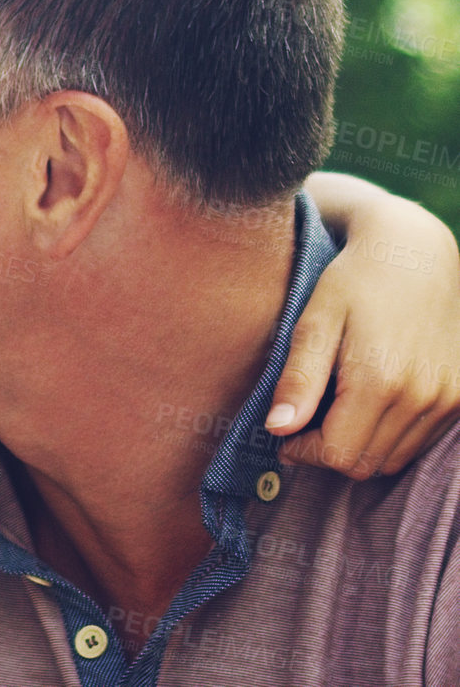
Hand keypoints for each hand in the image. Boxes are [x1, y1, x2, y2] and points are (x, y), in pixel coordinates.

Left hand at [269, 196, 459, 477]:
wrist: (414, 255)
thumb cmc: (353, 282)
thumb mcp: (315, 322)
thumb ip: (298, 379)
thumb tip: (277, 428)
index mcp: (381, 381)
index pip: (339, 454)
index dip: (304, 452)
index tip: (284, 433)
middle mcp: (423, 396)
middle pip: (366, 463)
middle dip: (328, 452)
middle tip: (304, 424)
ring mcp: (449, 398)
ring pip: (394, 458)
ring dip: (360, 446)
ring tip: (335, 410)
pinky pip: (419, 441)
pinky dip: (389, 436)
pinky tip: (368, 404)